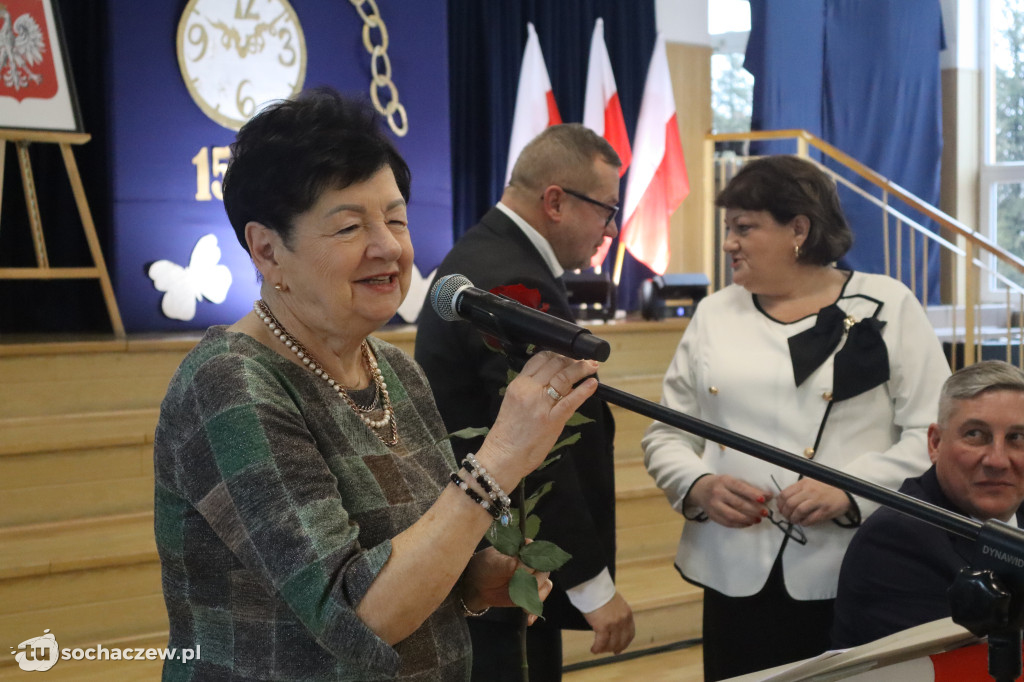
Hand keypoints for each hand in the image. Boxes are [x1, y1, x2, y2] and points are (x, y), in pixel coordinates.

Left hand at [461, 547, 552, 624]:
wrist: (477, 585)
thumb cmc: (484, 567)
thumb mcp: (494, 562)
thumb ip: (511, 564)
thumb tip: (527, 566)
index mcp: (524, 549)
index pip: (538, 554)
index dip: (531, 565)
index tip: (519, 572)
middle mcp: (532, 562)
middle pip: (544, 572)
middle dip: (531, 583)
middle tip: (516, 587)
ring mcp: (532, 578)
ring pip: (545, 586)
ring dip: (534, 597)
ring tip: (519, 602)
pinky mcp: (529, 593)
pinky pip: (539, 601)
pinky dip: (534, 610)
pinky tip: (527, 618)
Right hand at [481, 351, 598, 483]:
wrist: (503, 456)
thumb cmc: (509, 433)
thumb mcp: (514, 402)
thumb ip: (531, 389)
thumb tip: (554, 380)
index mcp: (518, 384)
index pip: (539, 358)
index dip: (558, 353)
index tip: (569, 355)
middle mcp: (529, 390)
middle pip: (554, 365)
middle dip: (573, 359)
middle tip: (585, 360)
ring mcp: (540, 405)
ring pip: (564, 377)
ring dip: (581, 369)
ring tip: (591, 366)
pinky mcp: (552, 420)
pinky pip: (571, 400)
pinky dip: (584, 390)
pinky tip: (592, 384)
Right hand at [583, 592, 634, 654]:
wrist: (593, 587)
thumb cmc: (600, 592)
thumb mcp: (615, 603)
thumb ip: (616, 613)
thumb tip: (612, 623)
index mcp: (627, 613)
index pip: (630, 633)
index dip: (625, 643)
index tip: (620, 647)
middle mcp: (623, 620)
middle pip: (622, 641)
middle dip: (616, 648)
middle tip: (611, 652)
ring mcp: (614, 624)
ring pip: (611, 644)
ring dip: (605, 649)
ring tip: (599, 650)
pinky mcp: (603, 627)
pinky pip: (601, 643)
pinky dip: (597, 648)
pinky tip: (593, 649)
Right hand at [688, 474, 771, 527]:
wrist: (700, 489)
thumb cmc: (720, 484)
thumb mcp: (732, 481)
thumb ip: (748, 488)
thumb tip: (767, 496)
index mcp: (724, 481)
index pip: (740, 488)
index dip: (752, 494)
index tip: (763, 500)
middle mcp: (718, 493)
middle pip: (738, 503)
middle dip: (753, 510)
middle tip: (764, 513)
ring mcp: (714, 506)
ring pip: (733, 516)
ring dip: (747, 519)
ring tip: (757, 520)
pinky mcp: (712, 516)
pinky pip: (728, 523)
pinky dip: (740, 525)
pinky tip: (748, 523)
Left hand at [776, 478, 849, 525]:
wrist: (847, 490)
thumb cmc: (827, 487)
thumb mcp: (811, 482)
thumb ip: (799, 489)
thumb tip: (785, 500)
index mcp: (804, 483)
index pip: (785, 494)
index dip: (780, 503)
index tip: (780, 508)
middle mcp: (809, 491)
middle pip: (790, 503)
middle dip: (785, 513)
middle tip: (787, 516)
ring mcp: (818, 501)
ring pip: (798, 511)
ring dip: (793, 518)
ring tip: (794, 520)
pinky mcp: (825, 510)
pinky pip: (810, 519)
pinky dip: (804, 523)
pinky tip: (803, 522)